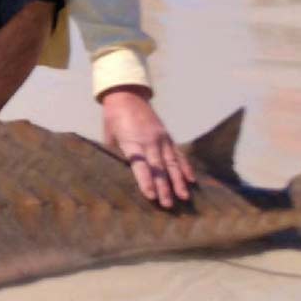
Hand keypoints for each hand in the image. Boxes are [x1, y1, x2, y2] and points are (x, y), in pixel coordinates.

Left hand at [100, 87, 195, 208]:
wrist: (126, 94)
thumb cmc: (113, 118)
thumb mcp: (109, 136)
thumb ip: (116, 154)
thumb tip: (118, 174)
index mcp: (132, 141)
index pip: (140, 165)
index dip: (146, 181)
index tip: (151, 196)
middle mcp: (149, 140)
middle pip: (159, 168)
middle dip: (164, 187)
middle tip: (168, 205)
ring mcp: (161, 138)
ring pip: (172, 162)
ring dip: (178, 181)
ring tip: (184, 197)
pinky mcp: (167, 136)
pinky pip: (178, 153)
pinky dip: (185, 167)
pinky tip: (191, 180)